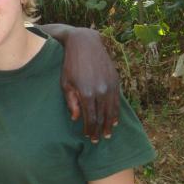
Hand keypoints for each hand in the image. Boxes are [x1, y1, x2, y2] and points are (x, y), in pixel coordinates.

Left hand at [60, 28, 119, 142]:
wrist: (85, 44)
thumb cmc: (70, 64)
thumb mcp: (65, 83)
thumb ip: (71, 102)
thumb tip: (76, 119)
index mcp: (86, 93)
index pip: (91, 118)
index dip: (90, 129)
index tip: (89, 137)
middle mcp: (101, 91)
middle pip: (103, 117)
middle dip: (100, 130)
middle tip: (98, 139)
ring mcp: (110, 86)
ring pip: (112, 110)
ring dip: (110, 124)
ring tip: (107, 133)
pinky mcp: (116, 80)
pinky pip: (118, 101)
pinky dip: (116, 112)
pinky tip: (115, 120)